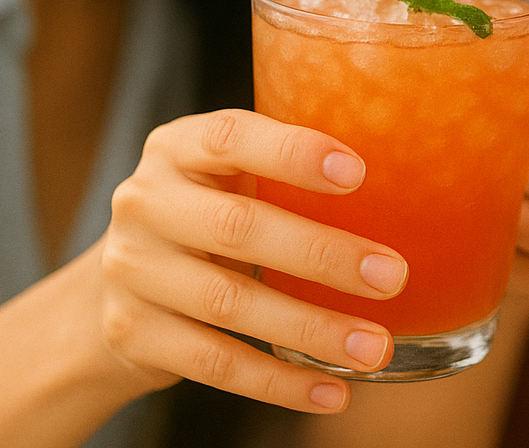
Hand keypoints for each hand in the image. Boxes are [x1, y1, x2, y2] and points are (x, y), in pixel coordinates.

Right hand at [94, 109, 412, 413]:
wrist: (112, 291)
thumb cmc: (208, 216)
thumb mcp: (231, 177)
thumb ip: (290, 172)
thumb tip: (416, 179)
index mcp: (178, 147)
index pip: (231, 136)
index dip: (293, 153)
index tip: (359, 173)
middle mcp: (146, 202)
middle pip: (239, 228)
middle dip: (323, 255)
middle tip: (393, 277)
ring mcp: (133, 271)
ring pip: (231, 303)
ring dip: (312, 330)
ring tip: (376, 348)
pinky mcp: (133, 334)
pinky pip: (215, 363)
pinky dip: (280, 382)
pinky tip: (333, 391)